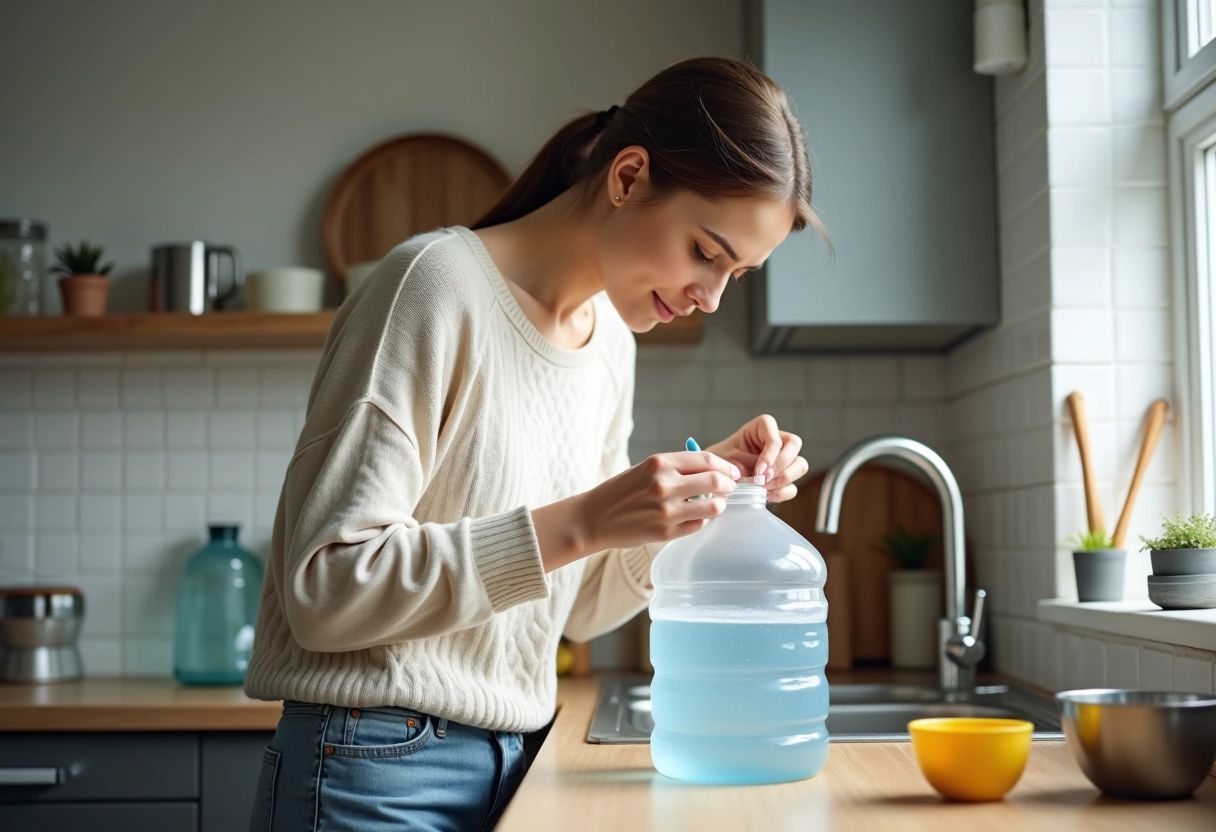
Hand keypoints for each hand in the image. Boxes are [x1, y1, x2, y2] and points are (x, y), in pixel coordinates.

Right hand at [534, 451, 738, 566]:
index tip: (732, 471)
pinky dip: (700, 520)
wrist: (594, 518)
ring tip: (713, 504)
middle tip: (729, 487)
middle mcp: (664, 484)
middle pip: (715, 481)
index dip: (725, 465)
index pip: (706, 460)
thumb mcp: (645, 468)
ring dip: (718, 505)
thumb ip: (676, 467)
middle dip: (728, 484)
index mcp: (659, 463)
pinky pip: (698, 525)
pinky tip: (692, 517)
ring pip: (713, 507)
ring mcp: (666, 510)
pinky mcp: (665, 532)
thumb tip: (712, 470)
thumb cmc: (621, 491)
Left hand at [704, 414, 807, 502]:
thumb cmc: (719, 460)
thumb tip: (759, 477)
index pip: (775, 435)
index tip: (758, 471)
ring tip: (763, 488)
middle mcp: (777, 440)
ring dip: (784, 479)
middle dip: (781, 465)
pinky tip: (765, 495)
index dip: (770, 454)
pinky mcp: (783, 478)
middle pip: (795, 445)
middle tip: (763, 479)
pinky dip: (781, 493)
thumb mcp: (724, 457)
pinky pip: (792, 487)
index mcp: (762, 427)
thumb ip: (741, 463)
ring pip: (800, 465)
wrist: (716, 475)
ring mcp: (783, 460)